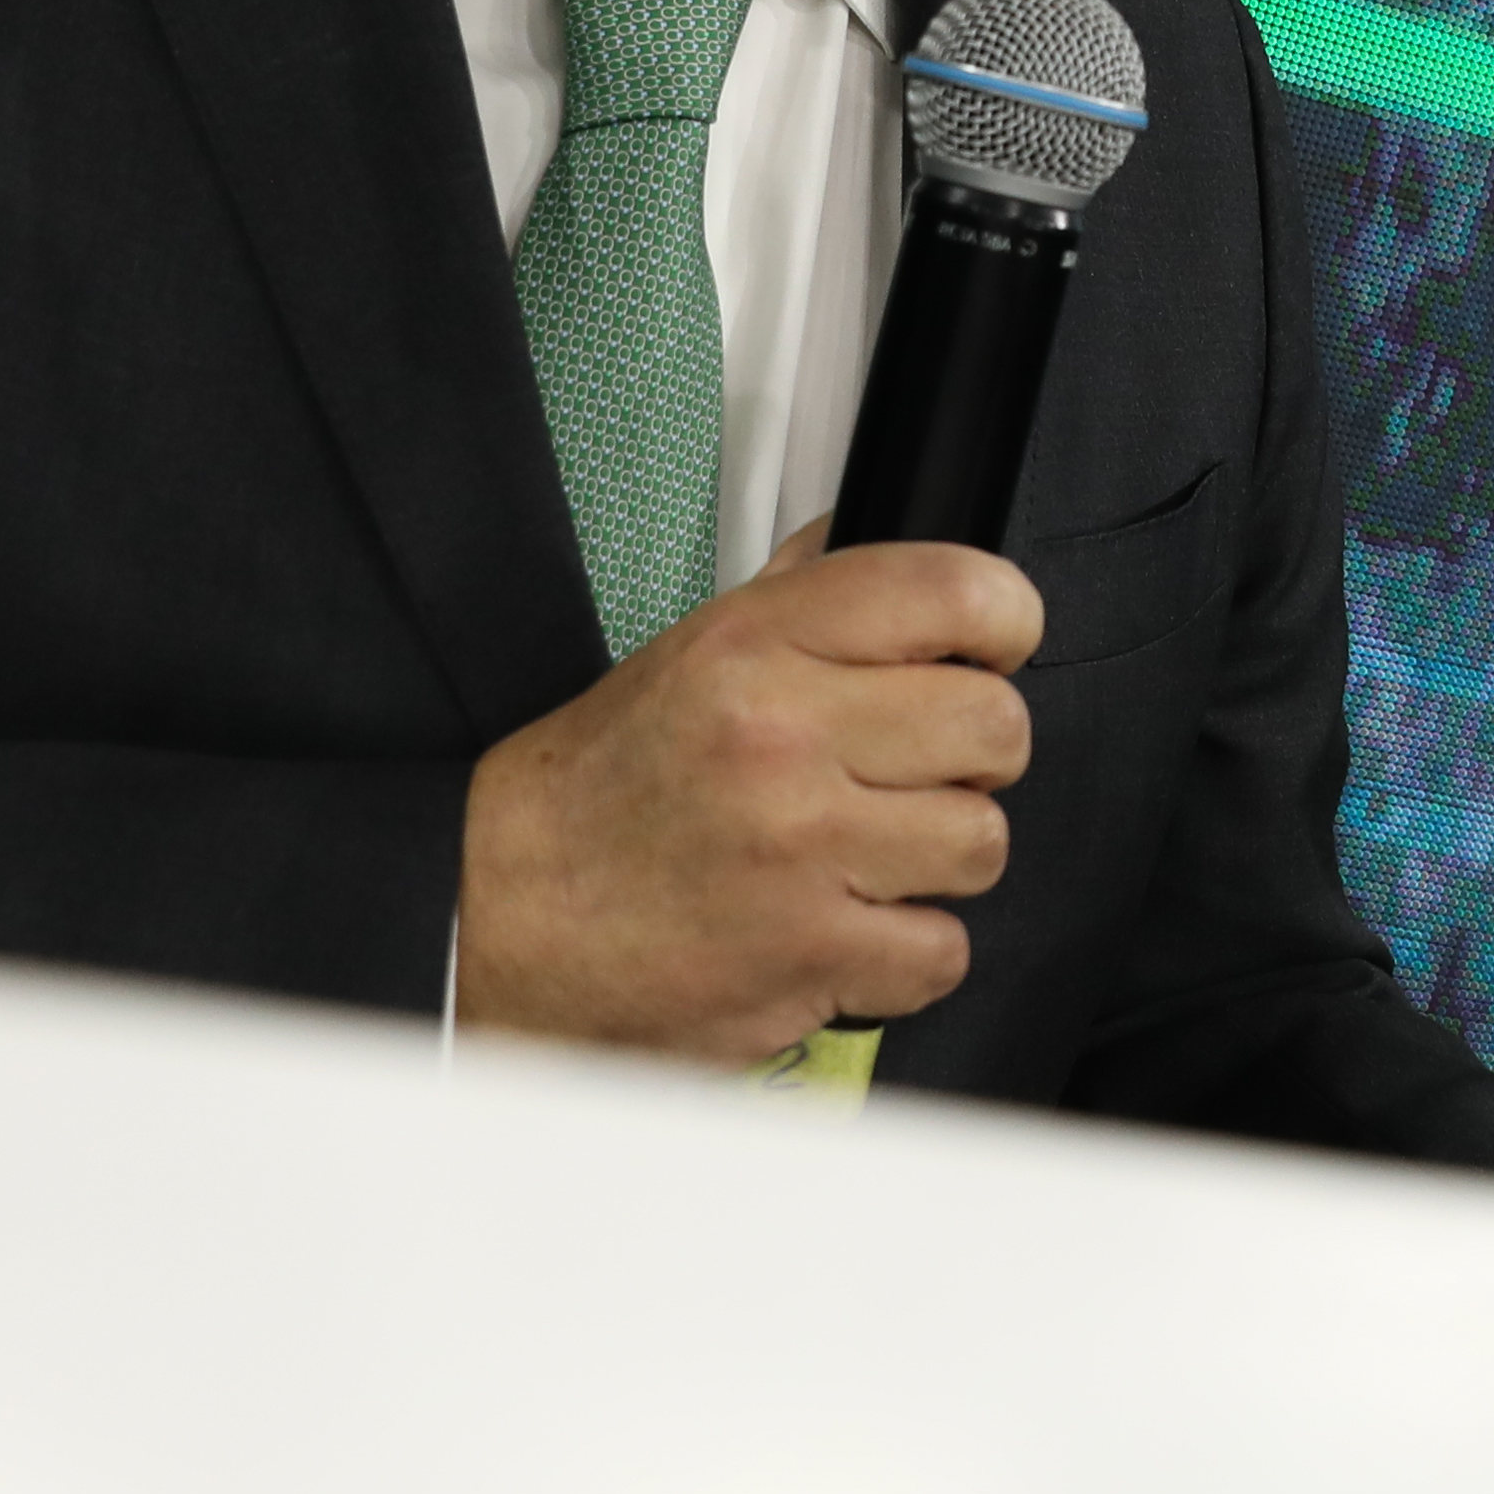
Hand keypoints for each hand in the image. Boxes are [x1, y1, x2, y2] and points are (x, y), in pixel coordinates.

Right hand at [459, 519, 1042, 1060]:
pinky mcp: (808, 955)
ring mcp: (800, 851)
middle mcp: (783, 737)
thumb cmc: (596, 794)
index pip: (955, 590)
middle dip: (973, 759)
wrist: (488, 916)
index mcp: (755, 645)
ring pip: (981, 842)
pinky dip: (904, 956)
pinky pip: (943, 951)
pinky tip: (843, 932)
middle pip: (995, 725)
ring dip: (937, 863)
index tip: (995, 649)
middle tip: (914, 775)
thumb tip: (880, 538)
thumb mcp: (687, 655)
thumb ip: (799, 599)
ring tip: (865, 859)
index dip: (1005, 620)